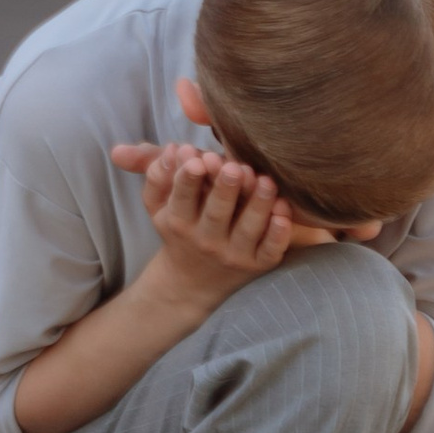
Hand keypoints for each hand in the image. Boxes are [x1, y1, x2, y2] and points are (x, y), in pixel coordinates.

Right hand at [106, 141, 303, 312]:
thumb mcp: (158, 203)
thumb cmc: (179, 228)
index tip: (194, 159)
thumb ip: (154, 170)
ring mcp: (234, 254)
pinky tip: (284, 212)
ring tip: (265, 181)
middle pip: (216, 213)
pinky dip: (278, 234)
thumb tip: (149, 148)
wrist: (191, 284)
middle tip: (232, 166)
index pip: (181, 199)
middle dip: (224, 189)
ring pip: (248, 229)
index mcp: (178, 221)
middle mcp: (206, 240)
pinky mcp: (259, 264)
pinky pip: (271, 251)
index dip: (188, 180)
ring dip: (257, 205)